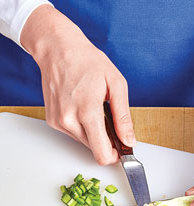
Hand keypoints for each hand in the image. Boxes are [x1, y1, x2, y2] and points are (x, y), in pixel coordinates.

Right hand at [21, 5, 135, 164]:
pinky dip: (82, 126)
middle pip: (94, 149)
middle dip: (106, 141)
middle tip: (111, 121)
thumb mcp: (116, 84)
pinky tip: (83, 107)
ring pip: (84, 142)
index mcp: (87, 111)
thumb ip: (123, 117)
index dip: (115, 156)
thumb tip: (129, 140)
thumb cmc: (88, 62)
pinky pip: (73, 133)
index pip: (101, 153)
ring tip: (95, 108)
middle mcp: (69, 120)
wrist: (58, 50)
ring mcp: (58, 121)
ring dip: (94, 132)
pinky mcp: (52, 121)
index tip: (121, 148)